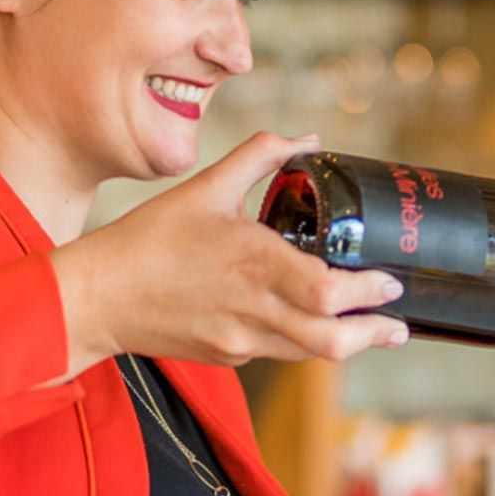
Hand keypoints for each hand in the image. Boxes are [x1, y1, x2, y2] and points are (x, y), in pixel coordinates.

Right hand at [50, 132, 408, 375]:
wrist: (96, 297)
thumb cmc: (148, 239)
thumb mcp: (206, 186)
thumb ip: (261, 155)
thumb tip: (308, 138)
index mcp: (252, 263)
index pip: (326, 291)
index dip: (367, 293)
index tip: (391, 282)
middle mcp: (252, 308)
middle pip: (331, 340)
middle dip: (372, 334)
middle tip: (398, 323)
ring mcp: (239, 340)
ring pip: (309, 354)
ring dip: (345, 343)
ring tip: (371, 329)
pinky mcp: (226, 357)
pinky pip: (277, 352)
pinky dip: (302, 341)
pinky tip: (311, 325)